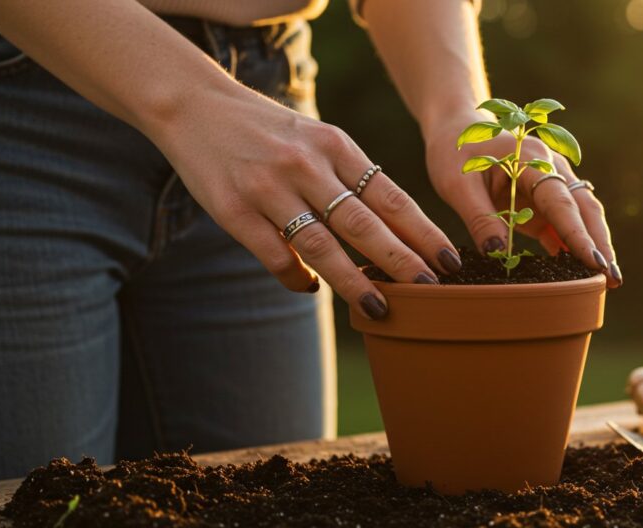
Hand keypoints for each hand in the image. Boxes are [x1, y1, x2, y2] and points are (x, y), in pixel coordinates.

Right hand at [148, 86, 461, 318]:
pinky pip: (274, 254)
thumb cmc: (266, 128)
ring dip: (353, 280)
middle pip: (363, 222)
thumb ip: (348, 176)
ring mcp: (269, 187)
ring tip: (380, 306)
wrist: (193, 104)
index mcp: (334, 145)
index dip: (422, 231)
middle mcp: (306, 165)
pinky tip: (313, 289)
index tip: (449, 259)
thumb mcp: (315, 136)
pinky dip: (296, 276)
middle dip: (401, 259)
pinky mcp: (233, 209)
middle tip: (431, 289)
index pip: (389, 196)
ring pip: (321, 243)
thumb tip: (391, 229)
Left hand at [424, 112, 621, 287]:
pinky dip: (572, 247)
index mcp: (531, 160)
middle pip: (584, 208)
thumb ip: (480, 219)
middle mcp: (550, 169)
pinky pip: (563, 226)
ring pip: (581, 217)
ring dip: (593, 246)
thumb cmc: (455, 152)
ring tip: (607, 281)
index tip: (595, 262)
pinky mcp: (541, 202)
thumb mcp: (458, 185)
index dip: (578, 234)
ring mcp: (550, 185)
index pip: (561, 201)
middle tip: (613, 279)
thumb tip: (499, 255)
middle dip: (600, 243)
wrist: (457, 130)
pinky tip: (579, 273)